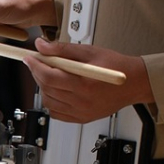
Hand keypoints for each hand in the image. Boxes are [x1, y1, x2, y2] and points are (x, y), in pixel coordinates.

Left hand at [25, 38, 153, 122]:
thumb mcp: (89, 51)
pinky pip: (57, 113)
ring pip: (49, 102)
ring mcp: (81, 112)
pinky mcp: (82, 118)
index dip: (35, 66)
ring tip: (49, 75)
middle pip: (47, 88)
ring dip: (43, 87)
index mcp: (84, 83)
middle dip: (37, 73)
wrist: (134, 83)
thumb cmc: (117, 67)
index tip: (29, 58)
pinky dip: (51, 101)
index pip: (49, 76)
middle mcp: (82, 101)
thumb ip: (63, 49)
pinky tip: (55, 91)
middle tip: (37, 63)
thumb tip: (42, 46)